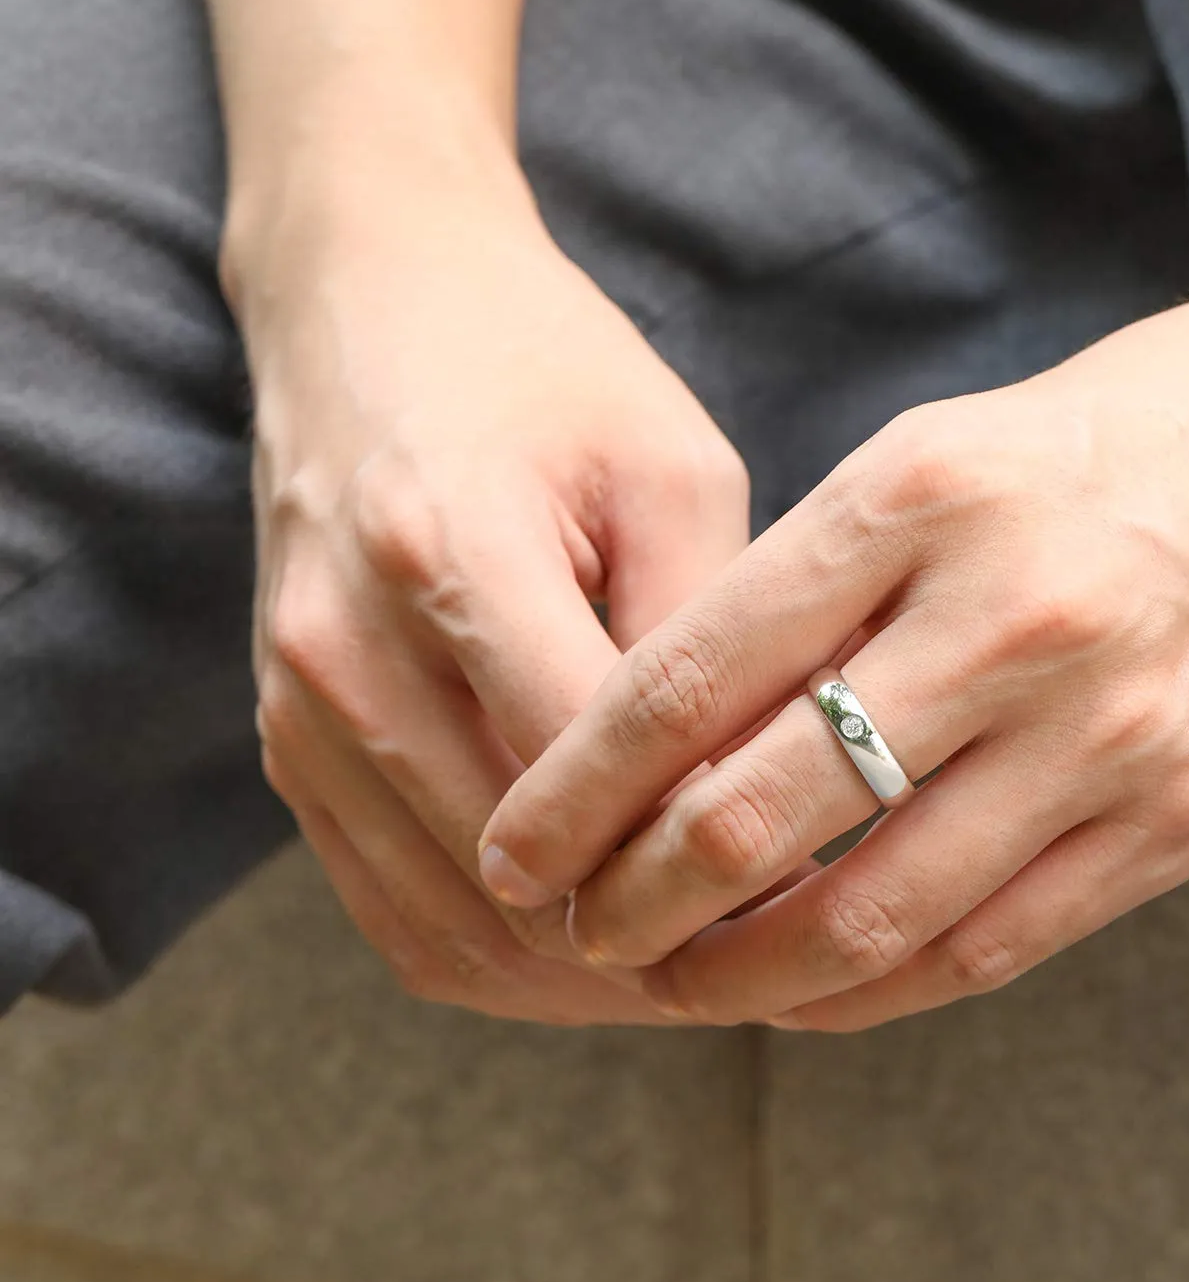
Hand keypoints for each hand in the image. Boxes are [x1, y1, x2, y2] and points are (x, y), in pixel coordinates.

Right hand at [233, 110, 748, 1023]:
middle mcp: (348, 653)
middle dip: (651, 944)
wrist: (368, 304)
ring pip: (445, 926)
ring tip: (691, 976)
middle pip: (514, 883)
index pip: (593, 784)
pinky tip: (583, 955)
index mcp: (450, 558)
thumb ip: (707, 640)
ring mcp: (298, 707)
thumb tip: (761, 802)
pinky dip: (488, 954)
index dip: (707, 863)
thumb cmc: (544, 368)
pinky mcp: (286, 737)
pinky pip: (383, 904)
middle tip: (770, 964)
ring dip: (572, 977)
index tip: (809, 899)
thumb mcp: (670, 468)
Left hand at [480, 249, 1188, 1028]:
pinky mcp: (1186, 813)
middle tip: (575, 928)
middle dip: (636, 896)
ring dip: (743, 971)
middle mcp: (1007, 614)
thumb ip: (827, 578)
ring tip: (673, 983)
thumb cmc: (1135, 426)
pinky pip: (994, 941)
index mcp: (922, 492)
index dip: (578, 780)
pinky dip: (879, 989)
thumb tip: (691, 722)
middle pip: (760, 807)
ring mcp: (1106, 726)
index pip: (692, 671)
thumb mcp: (954, 449)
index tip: (517, 843)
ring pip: (869, 909)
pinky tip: (811, 996)